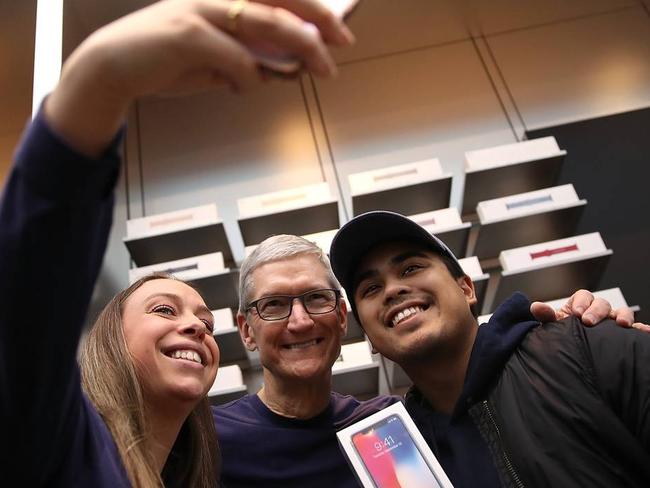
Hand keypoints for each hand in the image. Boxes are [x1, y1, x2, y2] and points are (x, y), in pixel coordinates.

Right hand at [44, 0, 353, 155]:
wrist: (116, 65)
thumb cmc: (172, 59)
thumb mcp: (219, 58)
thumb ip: (253, 58)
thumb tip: (294, 68)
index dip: (315, 11)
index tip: (341, 33)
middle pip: (281, 1)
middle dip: (318, 23)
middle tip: (342, 46)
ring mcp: (202, 9)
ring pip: (265, 22)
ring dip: (299, 47)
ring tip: (319, 68)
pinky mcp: (186, 34)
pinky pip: (235, 57)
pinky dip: (249, 77)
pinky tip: (244, 87)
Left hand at [530, 289, 649, 331]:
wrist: (573, 350)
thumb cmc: (563, 334)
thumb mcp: (554, 326)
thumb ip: (546, 316)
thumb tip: (535, 306)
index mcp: (580, 305)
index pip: (584, 295)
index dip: (581, 302)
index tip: (576, 314)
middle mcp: (598, 311)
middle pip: (602, 303)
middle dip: (597, 311)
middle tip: (589, 322)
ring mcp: (612, 322)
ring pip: (622, 312)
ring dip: (623, 316)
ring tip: (623, 325)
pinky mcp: (622, 334)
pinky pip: (636, 328)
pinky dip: (641, 328)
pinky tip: (646, 331)